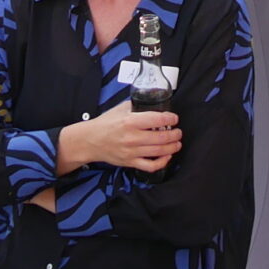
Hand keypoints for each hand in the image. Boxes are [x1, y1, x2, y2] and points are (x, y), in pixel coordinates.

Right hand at [62, 101, 182, 172]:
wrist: (90, 141)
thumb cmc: (104, 124)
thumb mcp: (119, 109)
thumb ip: (135, 106)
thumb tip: (150, 103)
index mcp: (130, 121)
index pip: (157, 119)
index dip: (170, 118)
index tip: (174, 118)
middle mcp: (132, 137)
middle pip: (162, 137)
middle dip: (175, 134)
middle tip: (178, 132)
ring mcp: (131, 151)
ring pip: (159, 151)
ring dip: (172, 147)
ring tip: (177, 143)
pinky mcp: (130, 162)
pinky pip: (150, 166)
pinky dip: (162, 162)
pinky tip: (166, 156)